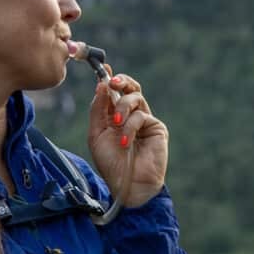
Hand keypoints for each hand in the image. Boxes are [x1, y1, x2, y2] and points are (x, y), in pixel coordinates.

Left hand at [87, 67, 167, 206]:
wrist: (127, 185)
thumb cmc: (110, 164)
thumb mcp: (96, 134)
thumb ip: (98, 109)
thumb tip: (101, 84)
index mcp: (114, 116)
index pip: (113, 92)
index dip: (109, 78)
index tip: (104, 67)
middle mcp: (130, 115)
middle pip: (130, 88)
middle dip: (121, 81)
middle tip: (113, 82)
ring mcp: (144, 120)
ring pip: (135, 97)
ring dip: (122, 107)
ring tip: (117, 123)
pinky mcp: (156, 128)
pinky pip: (141, 116)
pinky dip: (130, 127)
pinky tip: (125, 143)